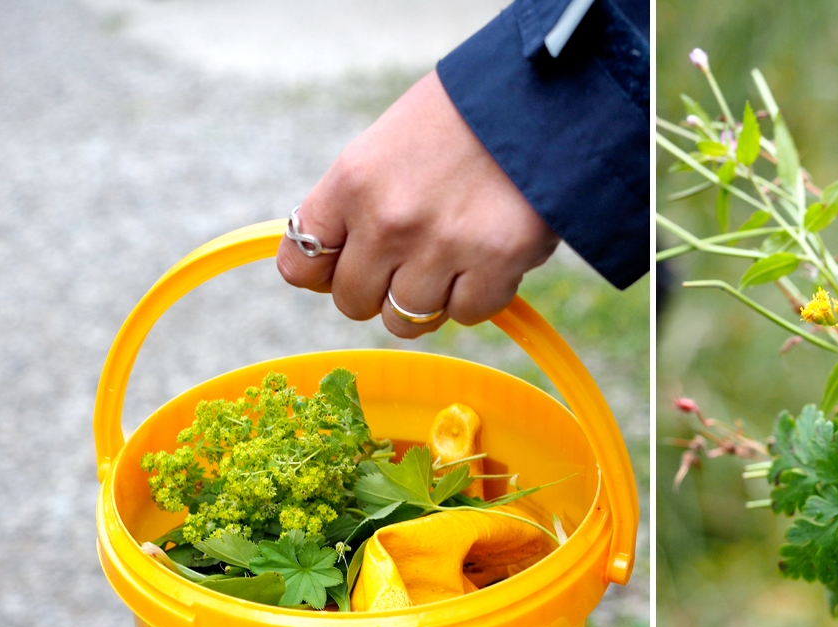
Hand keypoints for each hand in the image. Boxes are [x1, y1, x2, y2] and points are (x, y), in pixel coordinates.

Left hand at [277, 71, 559, 336]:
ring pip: (407, 320)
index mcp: (351, 181)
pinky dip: (479, 296)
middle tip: (412, 264)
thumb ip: (357, 205)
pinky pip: (467, 314)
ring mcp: (441, 247)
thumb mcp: (387, 146)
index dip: (326, 273)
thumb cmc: (462, 120)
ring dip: (430, 299)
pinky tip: (490, 258)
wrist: (538, 95)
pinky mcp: (495, 264)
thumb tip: (338, 263)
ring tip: (454, 261)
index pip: (299, 265)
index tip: (351, 264)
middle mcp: (387, 220)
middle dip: (380, 291)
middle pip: (354, 303)